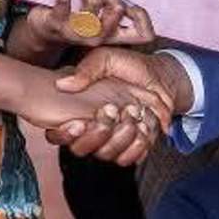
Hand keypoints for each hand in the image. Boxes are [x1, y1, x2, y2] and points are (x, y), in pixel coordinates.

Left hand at [19, 0, 157, 54]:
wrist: (40, 31)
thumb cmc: (73, 18)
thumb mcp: (97, 15)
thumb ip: (111, 3)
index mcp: (113, 35)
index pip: (143, 35)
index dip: (142, 15)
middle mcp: (99, 38)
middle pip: (118, 9)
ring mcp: (78, 33)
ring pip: (94, 3)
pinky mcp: (57, 25)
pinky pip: (65, 1)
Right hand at [20, 73, 168, 167]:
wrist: (160, 76)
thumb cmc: (129, 66)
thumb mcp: (107, 59)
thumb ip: (87, 70)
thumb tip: (63, 84)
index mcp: (77, 110)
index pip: (58, 133)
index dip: (65, 134)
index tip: (80, 122)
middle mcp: (90, 128)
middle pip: (81, 149)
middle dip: (98, 133)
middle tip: (112, 110)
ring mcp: (110, 139)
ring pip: (105, 155)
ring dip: (119, 138)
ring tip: (132, 114)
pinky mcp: (130, 146)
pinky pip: (127, 159)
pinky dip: (136, 146)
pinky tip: (143, 127)